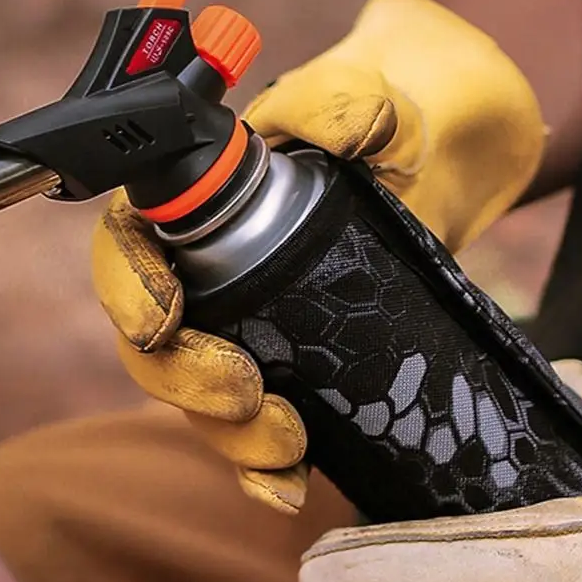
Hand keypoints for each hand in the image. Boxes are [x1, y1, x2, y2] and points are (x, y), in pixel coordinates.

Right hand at [92, 0, 543, 512]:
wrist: (455, 163)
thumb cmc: (398, 119)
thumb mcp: (379, 99)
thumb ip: (347, 99)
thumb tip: (338, 131)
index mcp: (199, 202)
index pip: (127, 246)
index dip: (127, 288)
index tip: (166, 320)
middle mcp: (208, 272)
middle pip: (151, 342)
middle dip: (183, 379)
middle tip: (244, 393)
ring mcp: (250, 328)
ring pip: (196, 397)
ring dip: (226, 434)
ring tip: (286, 442)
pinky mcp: (297, 371)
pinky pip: (254, 431)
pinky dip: (260, 466)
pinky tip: (290, 482)